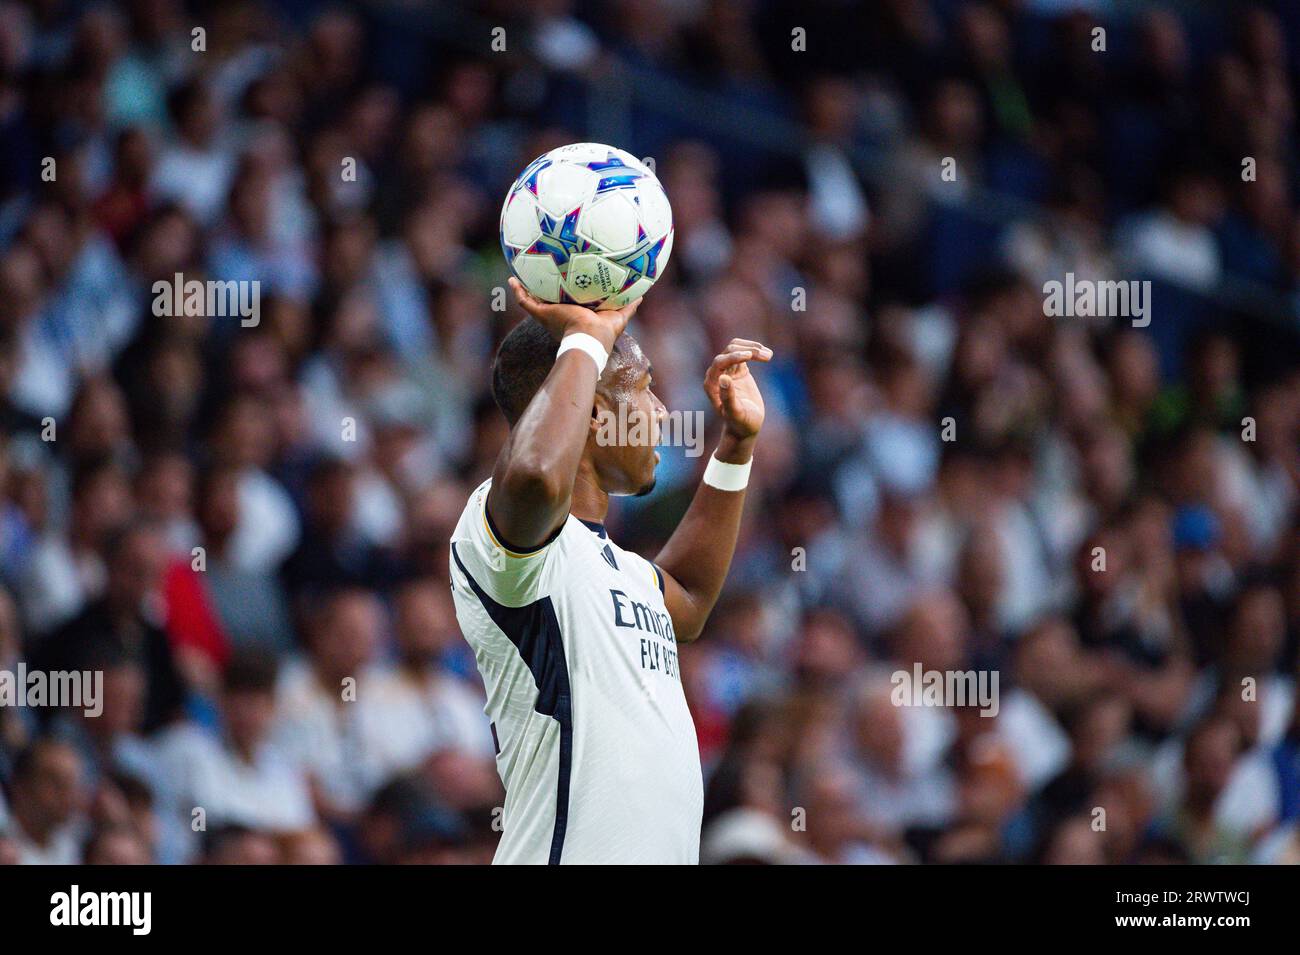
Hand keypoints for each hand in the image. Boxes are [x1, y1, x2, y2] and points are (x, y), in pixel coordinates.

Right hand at [508, 277, 639, 351]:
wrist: (590, 338)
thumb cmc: (604, 332)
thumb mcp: (619, 315)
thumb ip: (628, 305)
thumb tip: (641, 294)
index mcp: (577, 316)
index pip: (570, 303)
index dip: (568, 294)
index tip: (567, 284)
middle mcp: (561, 315)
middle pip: (550, 301)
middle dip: (545, 291)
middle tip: (541, 276)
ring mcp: (550, 315)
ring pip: (534, 300)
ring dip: (527, 289)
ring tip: (521, 275)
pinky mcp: (543, 313)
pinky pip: (526, 301)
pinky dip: (518, 291)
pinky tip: (512, 279)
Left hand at [704, 338, 771, 440]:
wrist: (745, 427)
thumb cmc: (739, 423)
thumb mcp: (735, 413)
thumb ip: (728, 397)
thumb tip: (723, 378)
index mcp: (711, 384)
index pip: (719, 362)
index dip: (733, 356)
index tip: (750, 355)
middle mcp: (716, 374)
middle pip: (729, 351)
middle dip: (747, 350)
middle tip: (767, 357)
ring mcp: (727, 370)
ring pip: (737, 348)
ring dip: (753, 348)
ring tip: (769, 355)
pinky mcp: (738, 370)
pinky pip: (744, 353)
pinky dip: (755, 351)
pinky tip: (767, 355)